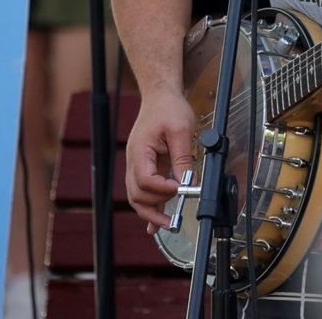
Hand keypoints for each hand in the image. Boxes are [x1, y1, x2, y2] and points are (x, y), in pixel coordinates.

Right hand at [124, 88, 198, 232]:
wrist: (160, 96)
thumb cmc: (168, 108)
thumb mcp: (181, 130)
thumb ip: (182, 158)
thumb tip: (188, 184)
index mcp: (140, 150)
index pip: (145, 179)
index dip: (162, 189)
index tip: (179, 190)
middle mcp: (134, 161)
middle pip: (136, 194)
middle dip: (154, 209)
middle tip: (174, 219)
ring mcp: (137, 165)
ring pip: (136, 197)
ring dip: (151, 212)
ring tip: (168, 224)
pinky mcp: (144, 167)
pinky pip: (143, 191)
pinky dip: (149, 207)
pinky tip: (156, 222)